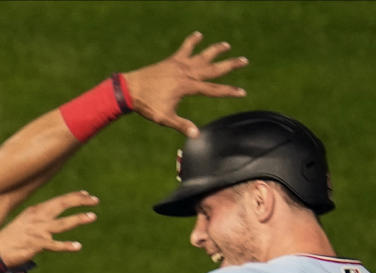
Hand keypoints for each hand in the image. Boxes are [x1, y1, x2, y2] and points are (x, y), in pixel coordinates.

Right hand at [0, 191, 97, 266]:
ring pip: (62, 223)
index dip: (74, 197)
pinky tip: (77, 246)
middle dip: (80, 201)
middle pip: (62, 204)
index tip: (87, 195)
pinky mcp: (36, 245)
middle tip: (95, 201)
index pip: (58, 200)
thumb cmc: (11, 239)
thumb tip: (51, 215)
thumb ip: (39, 218)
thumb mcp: (25, 222)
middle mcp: (37, 217)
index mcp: (35, 211)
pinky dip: (67, 245)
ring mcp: (37, 231)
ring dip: (78, 219)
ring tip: (92, 216)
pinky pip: (55, 245)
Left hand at [124, 32, 248, 137]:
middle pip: (213, 68)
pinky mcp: (172, 61)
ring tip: (226, 45)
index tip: (242, 92)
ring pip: (201, 55)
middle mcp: (186, 72)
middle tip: (244, 60)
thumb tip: (195, 135)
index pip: (214, 90)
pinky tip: (198, 35)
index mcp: (187, 87)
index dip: (229, 91)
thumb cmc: (147, 106)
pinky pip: (184, 48)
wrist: (131, 89)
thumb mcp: (165, 118)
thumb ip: (182, 125)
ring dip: (215, 50)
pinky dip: (192, 41)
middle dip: (230, 64)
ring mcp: (179, 64)